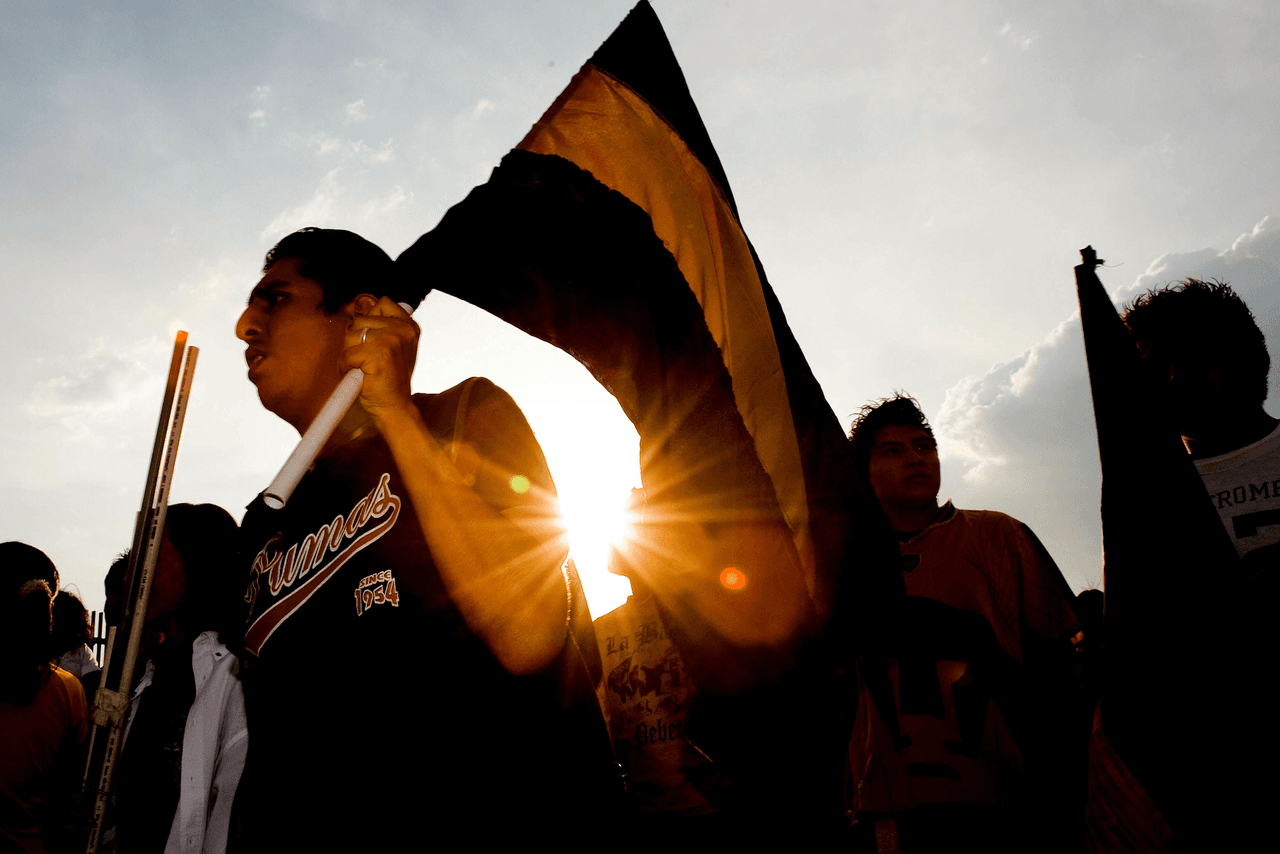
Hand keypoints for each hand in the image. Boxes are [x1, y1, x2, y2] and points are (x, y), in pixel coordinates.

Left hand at [342, 296, 419, 423]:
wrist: (395, 407)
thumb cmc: (390, 379)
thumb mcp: (395, 347)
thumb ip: (384, 328)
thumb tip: (359, 312)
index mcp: (409, 326)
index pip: (382, 303)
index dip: (370, 319)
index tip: (372, 339)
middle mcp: (403, 330)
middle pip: (360, 320)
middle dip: (356, 340)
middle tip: (367, 359)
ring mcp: (392, 341)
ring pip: (351, 335)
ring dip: (350, 354)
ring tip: (363, 368)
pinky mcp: (378, 355)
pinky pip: (348, 354)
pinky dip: (346, 366)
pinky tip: (360, 375)